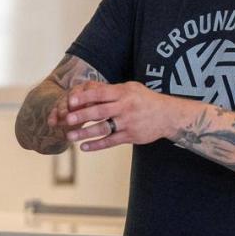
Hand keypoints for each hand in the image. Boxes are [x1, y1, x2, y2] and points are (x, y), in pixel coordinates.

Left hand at [61, 81, 182, 150]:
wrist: (168, 115)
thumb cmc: (145, 99)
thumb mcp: (131, 88)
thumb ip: (110, 89)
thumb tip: (88, 87)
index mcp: (123, 93)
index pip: (100, 94)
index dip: (84, 98)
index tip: (70, 101)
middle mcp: (125, 108)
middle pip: (99, 112)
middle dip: (81, 116)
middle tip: (66, 120)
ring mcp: (128, 123)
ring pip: (103, 129)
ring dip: (85, 133)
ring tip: (70, 136)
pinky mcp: (131, 136)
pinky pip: (111, 141)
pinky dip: (97, 145)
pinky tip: (84, 147)